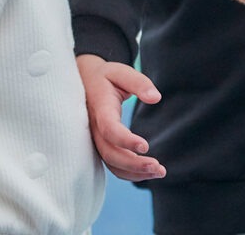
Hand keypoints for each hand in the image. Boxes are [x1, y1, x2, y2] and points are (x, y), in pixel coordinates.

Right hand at [77, 54, 166, 181]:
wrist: (84, 80)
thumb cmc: (106, 76)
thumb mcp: (121, 72)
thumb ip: (139, 83)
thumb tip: (156, 98)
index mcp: (100, 107)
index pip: (109, 128)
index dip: (125, 140)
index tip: (146, 146)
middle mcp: (94, 127)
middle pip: (110, 153)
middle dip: (134, 164)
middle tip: (159, 168)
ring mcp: (95, 138)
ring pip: (110, 163)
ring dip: (134, 172)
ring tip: (159, 172)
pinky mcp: (100, 144)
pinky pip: (111, 164)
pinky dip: (128, 172)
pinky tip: (147, 172)